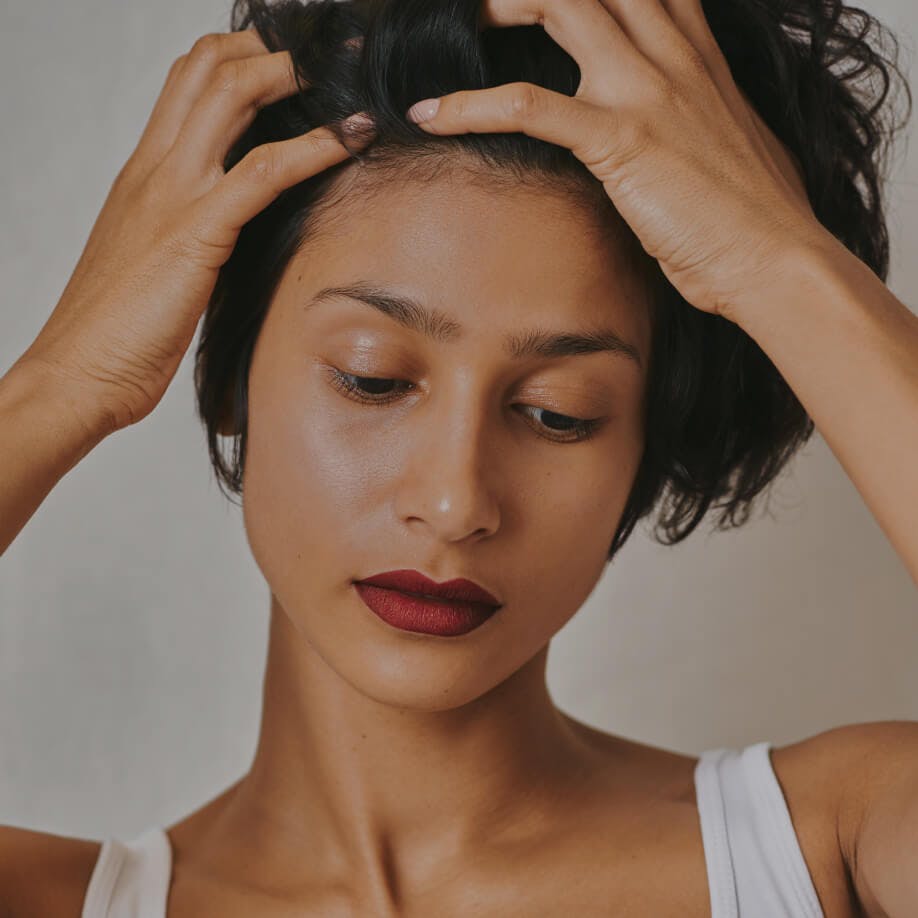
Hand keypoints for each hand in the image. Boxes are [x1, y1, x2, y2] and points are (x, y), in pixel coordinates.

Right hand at [19, 29, 373, 436]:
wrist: (78, 372)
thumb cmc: (116, 331)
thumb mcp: (158, 264)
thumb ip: (191, 233)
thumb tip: (235, 233)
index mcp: (144, 174)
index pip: (186, 84)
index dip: (239, 58)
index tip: (288, 59)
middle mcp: (154, 169)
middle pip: (207, 70)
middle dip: (269, 48)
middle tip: (326, 51)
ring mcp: (172, 194)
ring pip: (230, 97)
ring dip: (292, 75)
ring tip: (346, 72)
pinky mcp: (196, 231)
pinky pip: (263, 172)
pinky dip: (314, 147)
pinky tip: (352, 137)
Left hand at [403, 0, 830, 322]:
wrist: (780, 261)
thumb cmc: (756, 223)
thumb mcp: (729, 150)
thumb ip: (696, 123)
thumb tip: (673, 140)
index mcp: (699, 59)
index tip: (548, 4)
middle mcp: (673, 59)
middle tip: (489, 6)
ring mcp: (648, 92)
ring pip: (563, 6)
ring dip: (499, 7)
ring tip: (452, 29)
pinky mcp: (622, 139)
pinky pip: (529, 105)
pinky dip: (472, 105)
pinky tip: (432, 113)